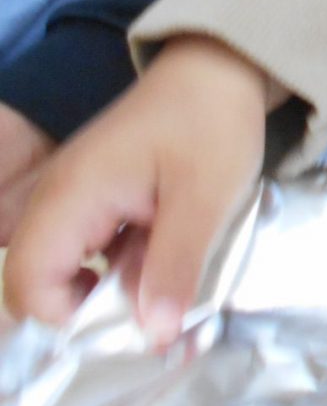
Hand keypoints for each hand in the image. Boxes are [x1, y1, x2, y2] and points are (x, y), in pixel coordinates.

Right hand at [2, 37, 269, 341]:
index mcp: (70, 196)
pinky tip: (171, 265)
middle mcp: (59, 199)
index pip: (26, 282)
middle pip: (43, 281)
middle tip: (158, 316)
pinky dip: (128, 268)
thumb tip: (152, 336)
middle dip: (94, 312)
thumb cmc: (211, 123)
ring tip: (173, 292)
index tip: (129, 322)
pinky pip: (96, 251)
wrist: (220, 69)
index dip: (67, 317)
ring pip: (73, 270)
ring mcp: (77, 199)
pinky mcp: (100, 200)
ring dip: (117, 292)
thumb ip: (174, 268)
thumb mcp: (204, 200)